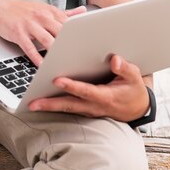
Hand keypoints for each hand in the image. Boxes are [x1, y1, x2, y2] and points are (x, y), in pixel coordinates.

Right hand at [0, 0, 85, 65]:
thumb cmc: (23, 10)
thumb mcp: (44, 8)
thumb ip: (65, 12)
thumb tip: (83, 11)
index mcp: (50, 11)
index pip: (70, 24)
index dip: (79, 36)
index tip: (88, 47)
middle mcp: (42, 16)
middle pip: (61, 32)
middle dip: (70, 45)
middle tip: (80, 59)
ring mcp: (30, 25)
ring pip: (47, 40)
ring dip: (56, 53)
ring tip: (64, 64)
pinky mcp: (19, 33)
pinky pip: (30, 48)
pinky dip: (37, 58)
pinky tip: (43, 66)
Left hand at [28, 54, 149, 120]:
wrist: (137, 108)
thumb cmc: (133, 90)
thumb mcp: (135, 78)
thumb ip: (125, 68)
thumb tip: (115, 59)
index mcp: (106, 97)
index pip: (86, 91)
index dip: (72, 86)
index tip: (57, 80)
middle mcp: (94, 106)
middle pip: (70, 105)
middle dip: (50, 104)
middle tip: (33, 103)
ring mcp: (88, 110)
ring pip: (66, 108)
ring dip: (49, 106)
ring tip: (31, 103)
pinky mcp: (85, 109)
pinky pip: (68, 108)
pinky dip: (55, 106)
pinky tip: (42, 102)